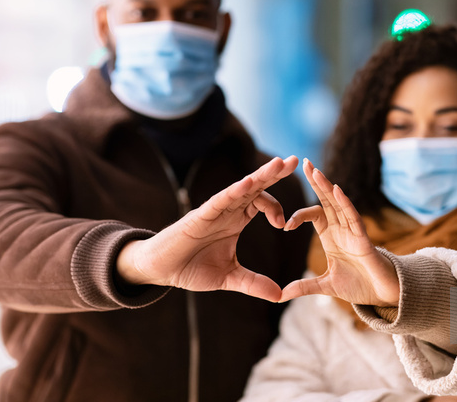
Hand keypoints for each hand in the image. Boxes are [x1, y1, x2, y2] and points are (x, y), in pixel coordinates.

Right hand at [117, 156, 298, 301]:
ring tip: (279, 164)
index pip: (263, 203)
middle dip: (275, 173)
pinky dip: (234, 191)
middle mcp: (228, 210)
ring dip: (260, 175)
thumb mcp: (229, 278)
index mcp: (237, 220)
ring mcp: (215, 211)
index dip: (277, 209)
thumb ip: (253, 283)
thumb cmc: (191, 268)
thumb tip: (280, 295)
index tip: (286, 225)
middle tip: (295, 161)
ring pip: (241, 187)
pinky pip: (220, 200)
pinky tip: (248, 183)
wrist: (161, 271)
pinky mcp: (200, 216)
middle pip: (255, 187)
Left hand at [280, 159, 399, 305]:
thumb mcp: (326, 286)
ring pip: (339, 204)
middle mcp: (342, 229)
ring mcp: (353, 232)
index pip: (314, 215)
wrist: (383, 296)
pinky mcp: (364, 239)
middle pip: (327, 200)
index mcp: (331, 235)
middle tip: (304, 162)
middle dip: (316, 181)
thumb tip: (281, 295)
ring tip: (315, 171)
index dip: (299, 216)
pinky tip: (337, 190)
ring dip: (328, 187)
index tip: (284, 226)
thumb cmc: (359, 286)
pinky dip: (345, 204)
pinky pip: (354, 217)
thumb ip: (304, 286)